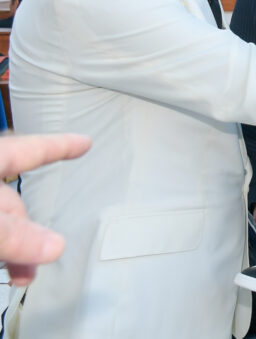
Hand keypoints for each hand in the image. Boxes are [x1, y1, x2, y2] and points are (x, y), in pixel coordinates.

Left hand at [0, 133, 90, 285]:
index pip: (29, 150)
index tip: (84, 143)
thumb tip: (54, 246)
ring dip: (13, 250)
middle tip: (37, 261)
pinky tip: (3, 268)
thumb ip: (13, 232)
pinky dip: (0, 250)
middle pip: (12, 202)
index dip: (59, 146)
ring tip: (21, 276)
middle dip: (30, 232)